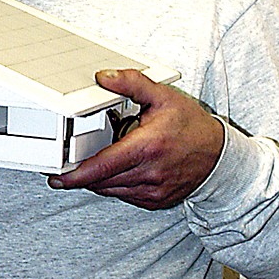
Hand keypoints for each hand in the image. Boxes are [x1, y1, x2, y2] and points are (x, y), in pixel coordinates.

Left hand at [48, 69, 224, 209]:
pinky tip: (119, 168)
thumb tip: (103, 77)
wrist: (220, 156)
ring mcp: (153, 191)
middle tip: (69, 162)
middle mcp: (149, 173)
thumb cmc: (192, 126)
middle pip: (101, 181)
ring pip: (111, 190)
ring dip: (98, 179)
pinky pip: (124, 196)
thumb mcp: (162, 96)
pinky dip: (114, 184)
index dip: (75, 175)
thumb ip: (131, 83)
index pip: (102, 167)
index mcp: (147, 147)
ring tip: (100, 159)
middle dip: (82, 174)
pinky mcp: (156, 201)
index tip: (58, 177)